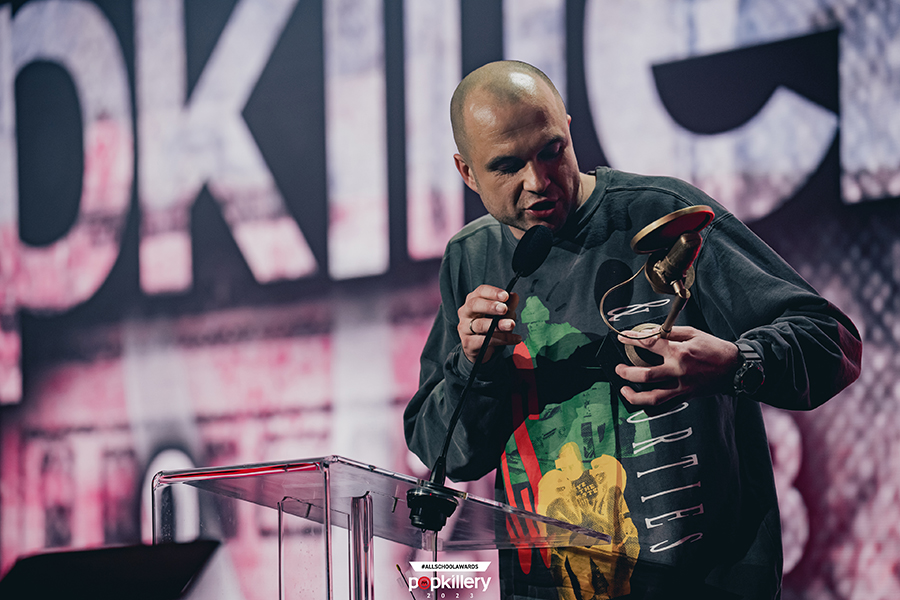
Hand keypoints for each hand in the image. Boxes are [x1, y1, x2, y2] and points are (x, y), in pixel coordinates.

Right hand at [458, 285, 520, 362]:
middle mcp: (465, 312)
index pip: (480, 291)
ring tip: (511, 325)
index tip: (506, 296)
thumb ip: (508, 306)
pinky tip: (514, 339)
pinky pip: (484, 341)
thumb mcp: (502, 314)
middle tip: (504, 309)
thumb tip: (514, 296)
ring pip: (480, 325)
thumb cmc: (490, 326)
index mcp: (473, 300)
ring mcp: (464, 328)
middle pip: (474, 305)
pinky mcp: (468, 343)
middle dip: (490, 306)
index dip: (493, 292)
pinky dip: (501, 340)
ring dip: (497, 325)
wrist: (481, 348)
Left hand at [614, 326, 739, 405]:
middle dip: (626, 372)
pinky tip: (640, 402)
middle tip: (617, 368)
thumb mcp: (693, 333)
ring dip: (634, 395)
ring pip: (652, 398)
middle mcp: (679, 372)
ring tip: (623, 389)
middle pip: (645, 375)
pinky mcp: (685, 397)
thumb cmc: (714, 348)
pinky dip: (650, 407)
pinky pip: (664, 407)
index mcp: (680, 352)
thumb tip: (649, 332)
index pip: (649, 344)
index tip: (622, 338)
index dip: (632, 340)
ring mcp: (682, 387)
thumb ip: (670, 332)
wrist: (734, 368)